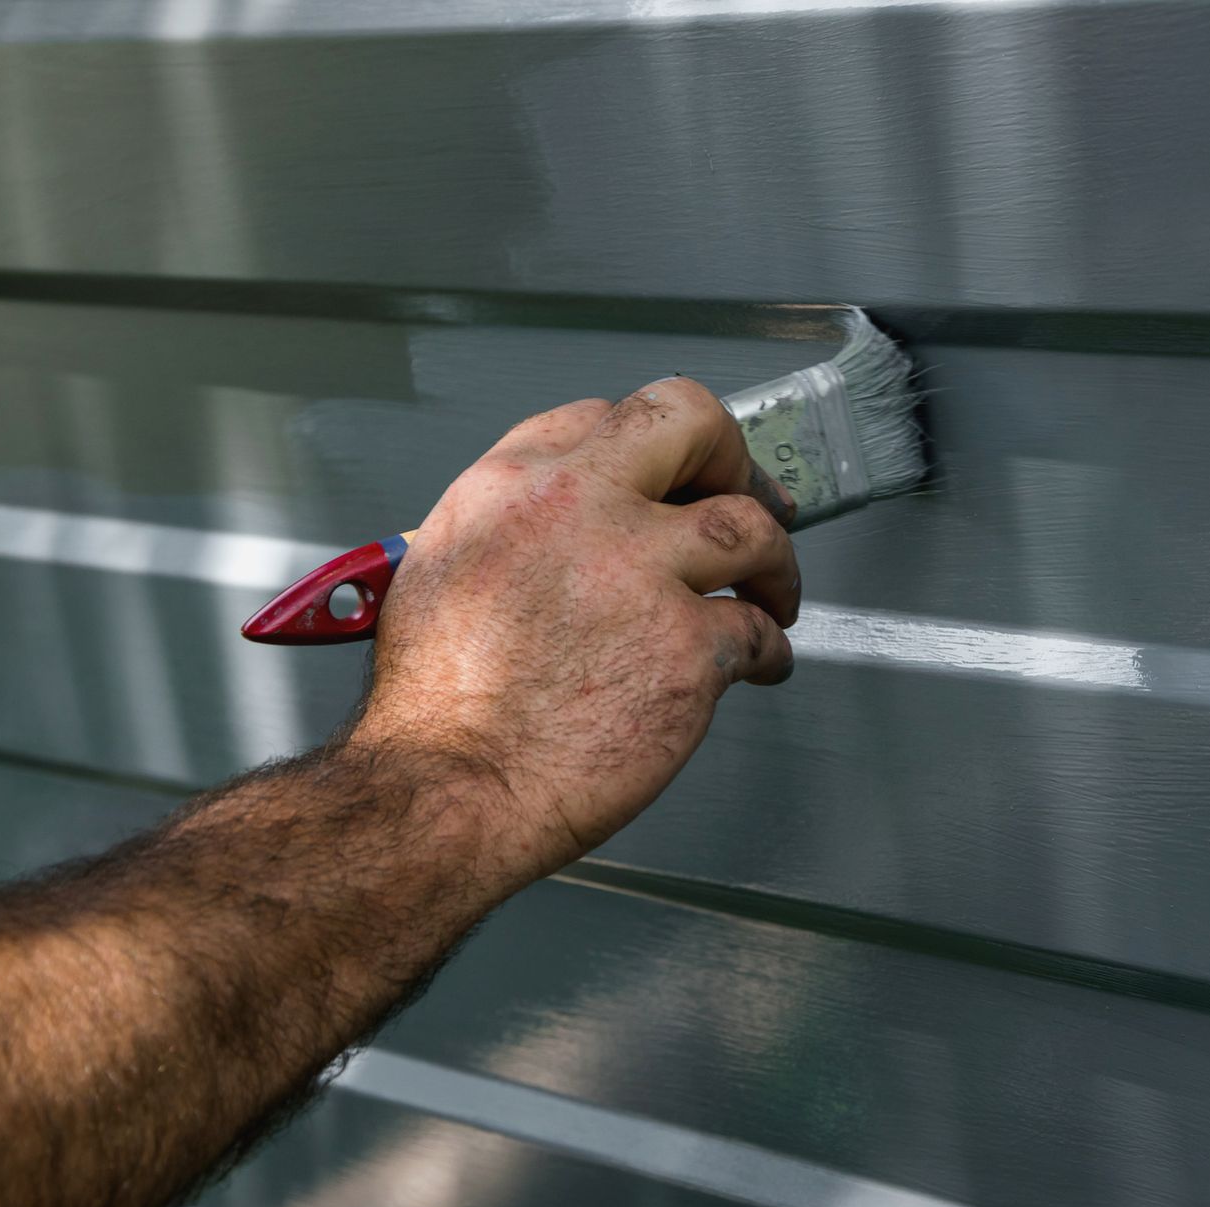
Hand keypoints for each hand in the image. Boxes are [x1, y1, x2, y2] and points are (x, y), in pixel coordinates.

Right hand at [355, 377, 800, 882]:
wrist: (448, 788)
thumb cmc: (434, 708)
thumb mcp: (440, 573)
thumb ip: (509, 533)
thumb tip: (557, 539)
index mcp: (512, 486)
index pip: (602, 415)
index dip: (653, 450)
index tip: (675, 476)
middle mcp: (579, 509)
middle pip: (690, 423)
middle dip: (734, 458)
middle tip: (751, 498)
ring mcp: (639, 574)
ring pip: (750, 528)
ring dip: (774, 562)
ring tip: (774, 593)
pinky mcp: (686, 648)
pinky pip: (759, 632)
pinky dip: (771, 650)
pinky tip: (762, 664)